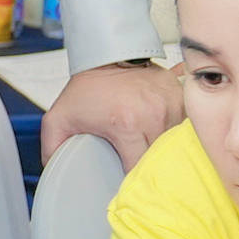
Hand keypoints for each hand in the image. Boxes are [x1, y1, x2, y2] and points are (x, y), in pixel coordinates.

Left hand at [41, 59, 183, 167]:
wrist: (107, 53)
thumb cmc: (86, 87)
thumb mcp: (59, 119)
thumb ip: (51, 149)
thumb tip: (54, 173)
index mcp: (127, 123)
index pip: (140, 169)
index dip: (133, 181)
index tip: (128, 185)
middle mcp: (154, 113)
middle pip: (162, 159)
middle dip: (153, 168)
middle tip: (143, 173)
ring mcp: (171, 102)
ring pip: (178, 143)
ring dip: (168, 150)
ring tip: (155, 153)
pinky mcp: (180, 94)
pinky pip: (187, 124)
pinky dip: (179, 132)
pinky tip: (168, 136)